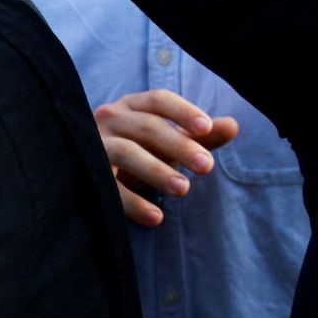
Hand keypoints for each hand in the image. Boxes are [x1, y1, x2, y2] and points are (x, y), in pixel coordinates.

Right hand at [94, 89, 239, 225]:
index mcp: (133, 105)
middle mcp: (111, 118)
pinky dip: (133, 203)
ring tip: (184, 189)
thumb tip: (233, 126)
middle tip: (207, 166)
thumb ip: (200, 135)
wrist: (89, 171)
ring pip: (126, 152)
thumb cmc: (139, 149)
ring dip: (157, 170)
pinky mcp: (84, 174)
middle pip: (148, 127)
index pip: (160, 100)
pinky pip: (109, 187)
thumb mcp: (168, 141)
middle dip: (179, 146)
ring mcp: (94, 145)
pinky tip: (156, 217)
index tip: (207, 128)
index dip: (183, 112)